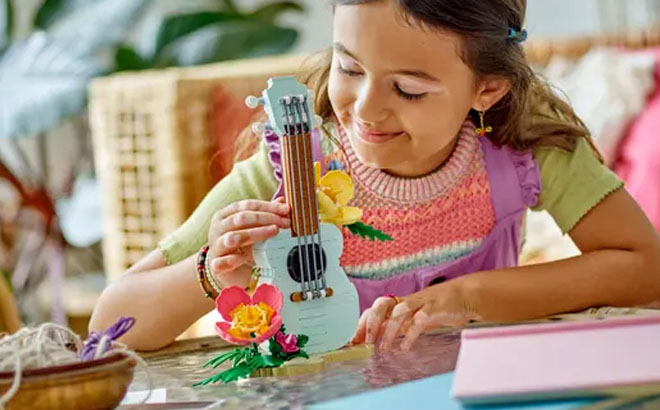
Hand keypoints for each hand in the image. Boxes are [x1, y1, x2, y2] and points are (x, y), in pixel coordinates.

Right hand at [207, 198, 289, 288]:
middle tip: (285, 223)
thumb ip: (265, 215)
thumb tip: (282, 201)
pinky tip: (244, 259)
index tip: (286, 210)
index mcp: (225, 215)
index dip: (268, 206)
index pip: (247, 206)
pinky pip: (222, 262)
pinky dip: (233, 260)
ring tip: (273, 233)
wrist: (227, 271)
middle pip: (241, 218)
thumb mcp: (252, 229)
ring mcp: (216, 246)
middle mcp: (218, 228)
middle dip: (266, 219)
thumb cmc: (241, 246)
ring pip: (233, 237)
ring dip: (255, 234)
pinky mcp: (216, 265)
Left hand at [351, 281, 476, 350]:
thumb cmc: (437, 308)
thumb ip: (398, 327)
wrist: (465, 295)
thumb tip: (376, 340)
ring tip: (384, 349)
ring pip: (399, 310)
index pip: (374, 309)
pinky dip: (411, 333)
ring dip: (389, 330)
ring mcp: (421, 303)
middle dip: (371, 324)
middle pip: (382, 304)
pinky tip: (405, 347)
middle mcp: (407, 301)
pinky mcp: (436, 308)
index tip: (354, 342)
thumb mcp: (414, 317)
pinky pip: (420, 319)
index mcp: (400, 303)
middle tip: (367, 344)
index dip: (362, 324)